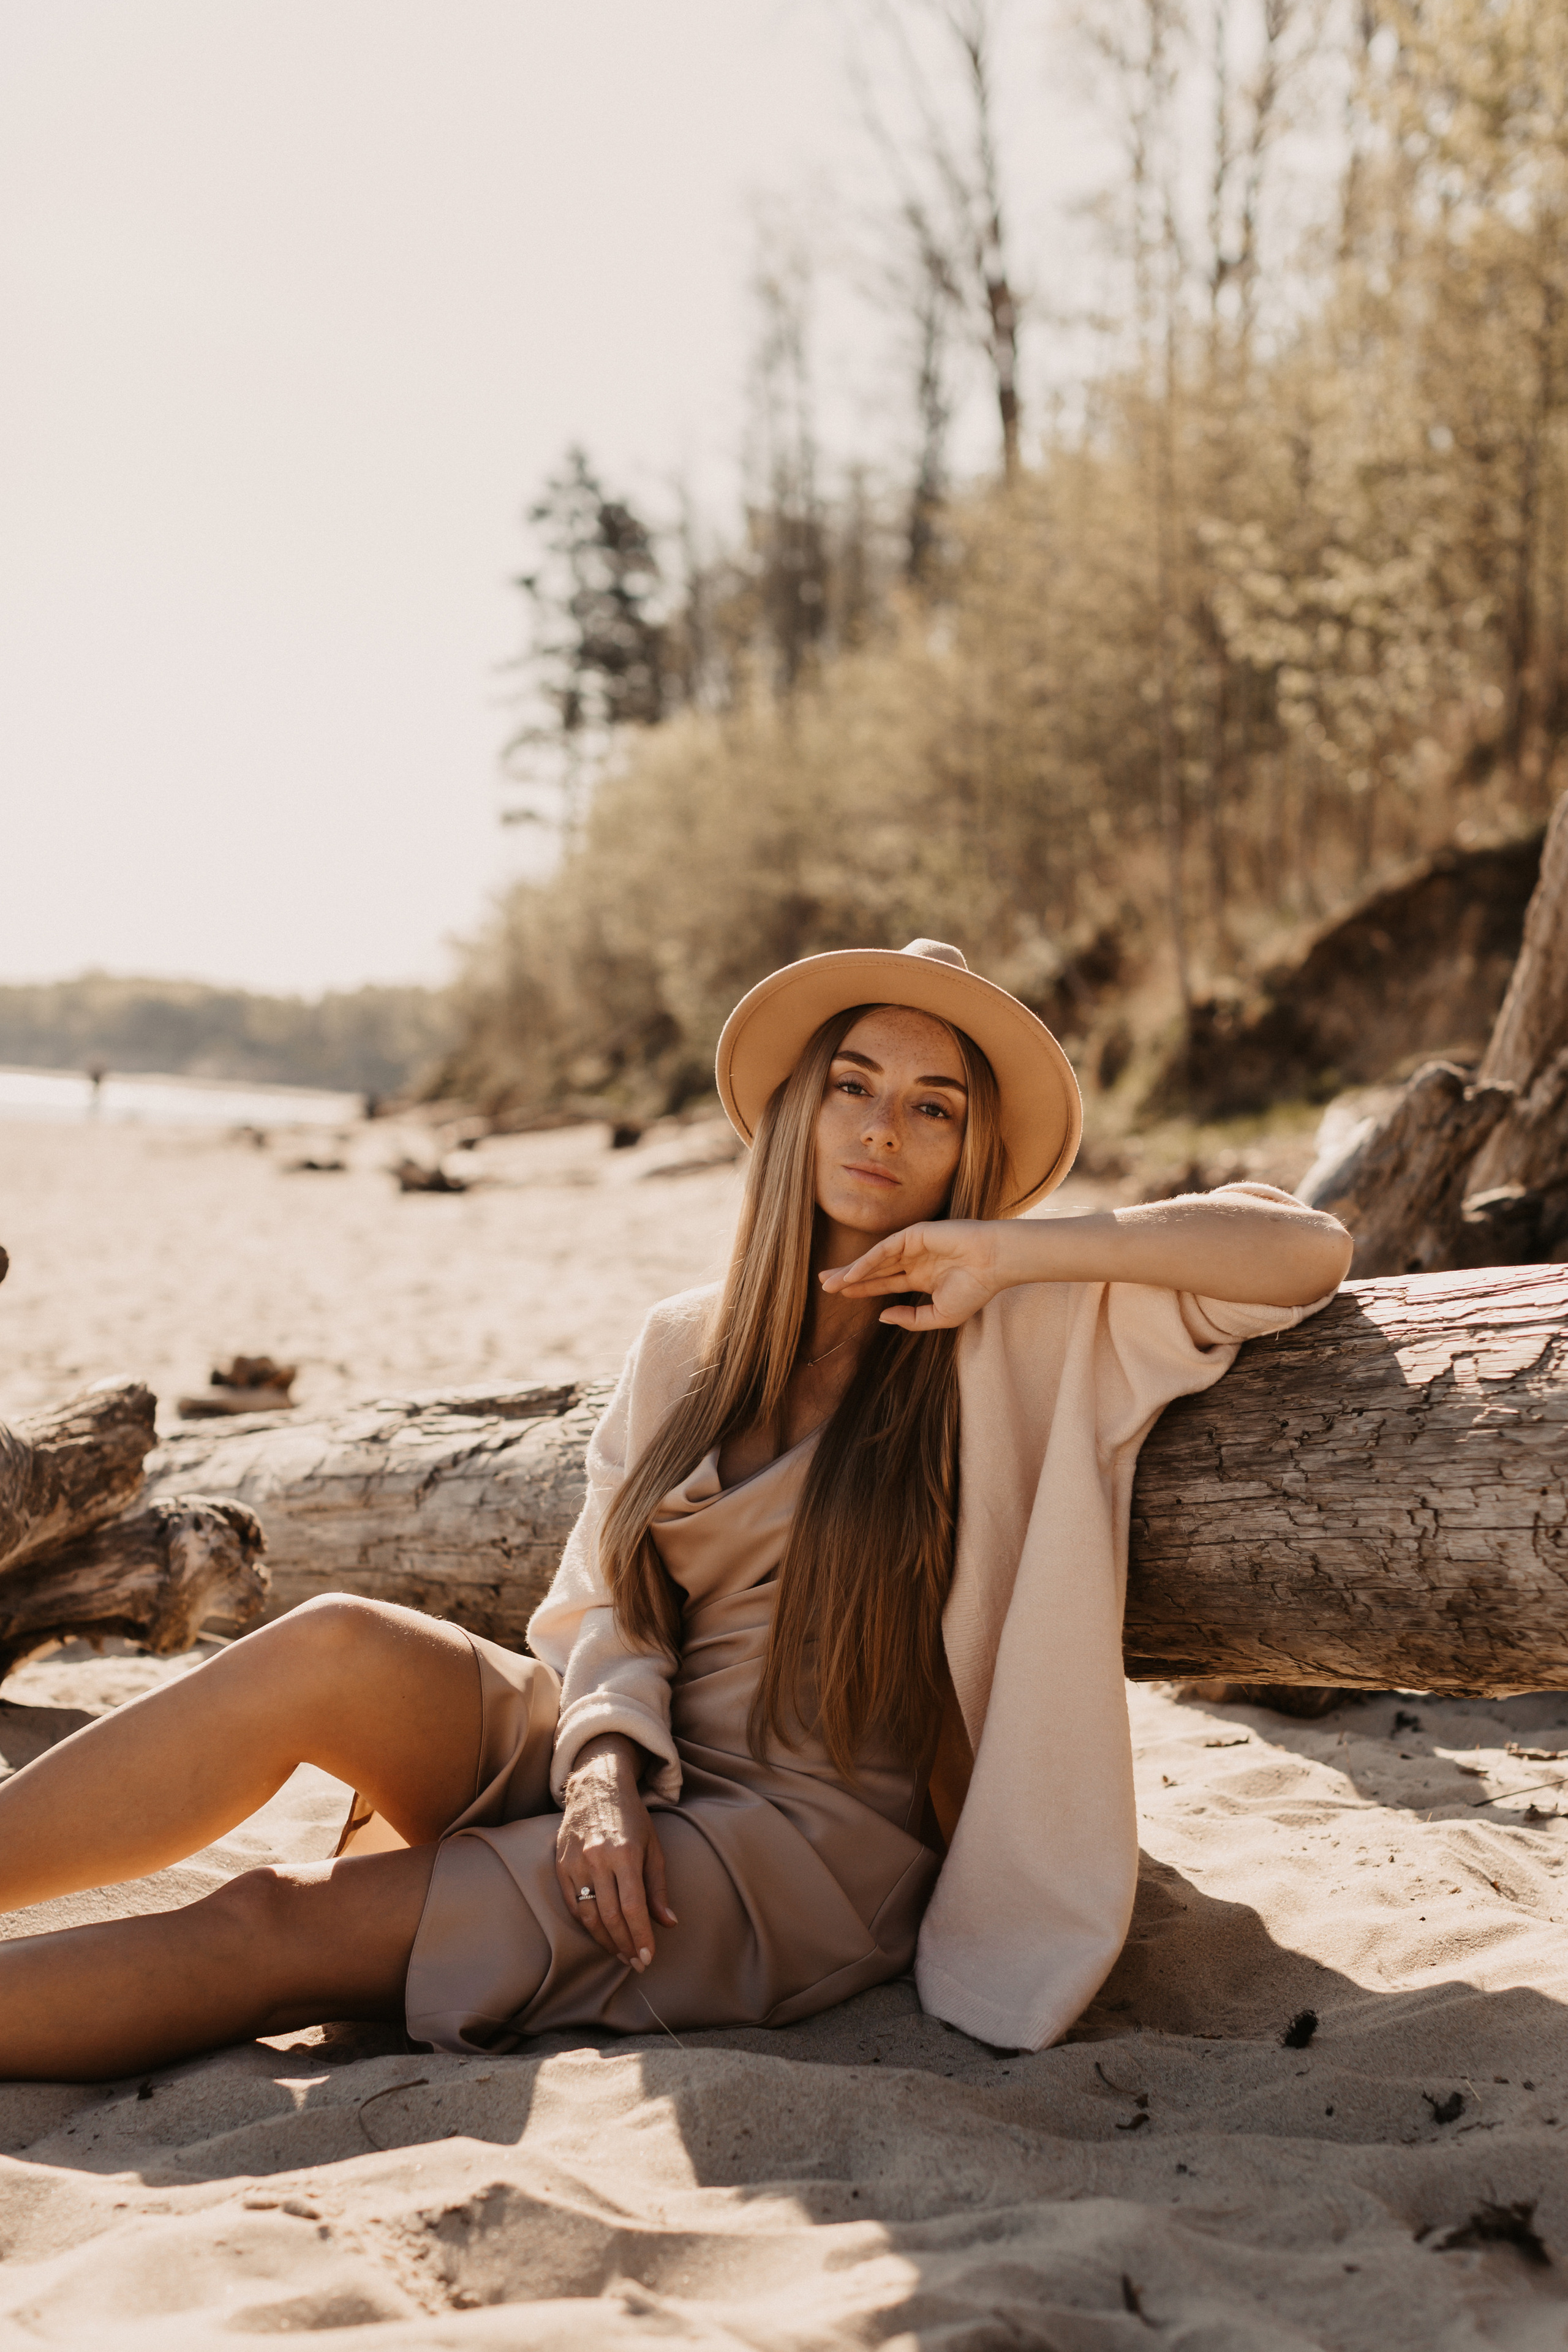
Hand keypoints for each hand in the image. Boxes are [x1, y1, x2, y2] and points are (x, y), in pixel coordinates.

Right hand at [555, 1734, 676, 1971]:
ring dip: (605, 1940)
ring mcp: (575, 1862)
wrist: (596, 1786)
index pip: (633, 1907)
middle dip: (625, 1945)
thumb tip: (667, 1923)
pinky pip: (572, 1904)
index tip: (648, 1958)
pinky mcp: (560, 1865)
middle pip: (610, 1916)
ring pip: (588, 1915)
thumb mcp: (652, 1846)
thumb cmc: (631, 1817)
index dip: (640, 1937)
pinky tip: (600, 1934)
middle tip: (636, 1963)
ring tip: (621, 1953)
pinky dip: (586, 1923)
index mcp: (624, 1853)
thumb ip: (657, 1887)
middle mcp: (597, 1858)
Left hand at [821, 1219, 1006, 1331]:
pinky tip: (851, 1275)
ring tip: (829, 1281)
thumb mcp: (940, 1316)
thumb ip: (911, 1319)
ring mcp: (913, 1246)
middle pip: (875, 1270)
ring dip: (852, 1271)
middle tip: (825, 1285)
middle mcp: (915, 1261)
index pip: (886, 1283)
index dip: (864, 1289)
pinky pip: (884, 1250)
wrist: (995, 1263)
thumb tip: (881, 1317)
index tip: (843, 1295)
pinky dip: (867, 1262)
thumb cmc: (975, 1289)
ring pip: (875, 1260)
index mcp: (922, 1278)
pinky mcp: (914, 1234)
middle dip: (850, 1278)